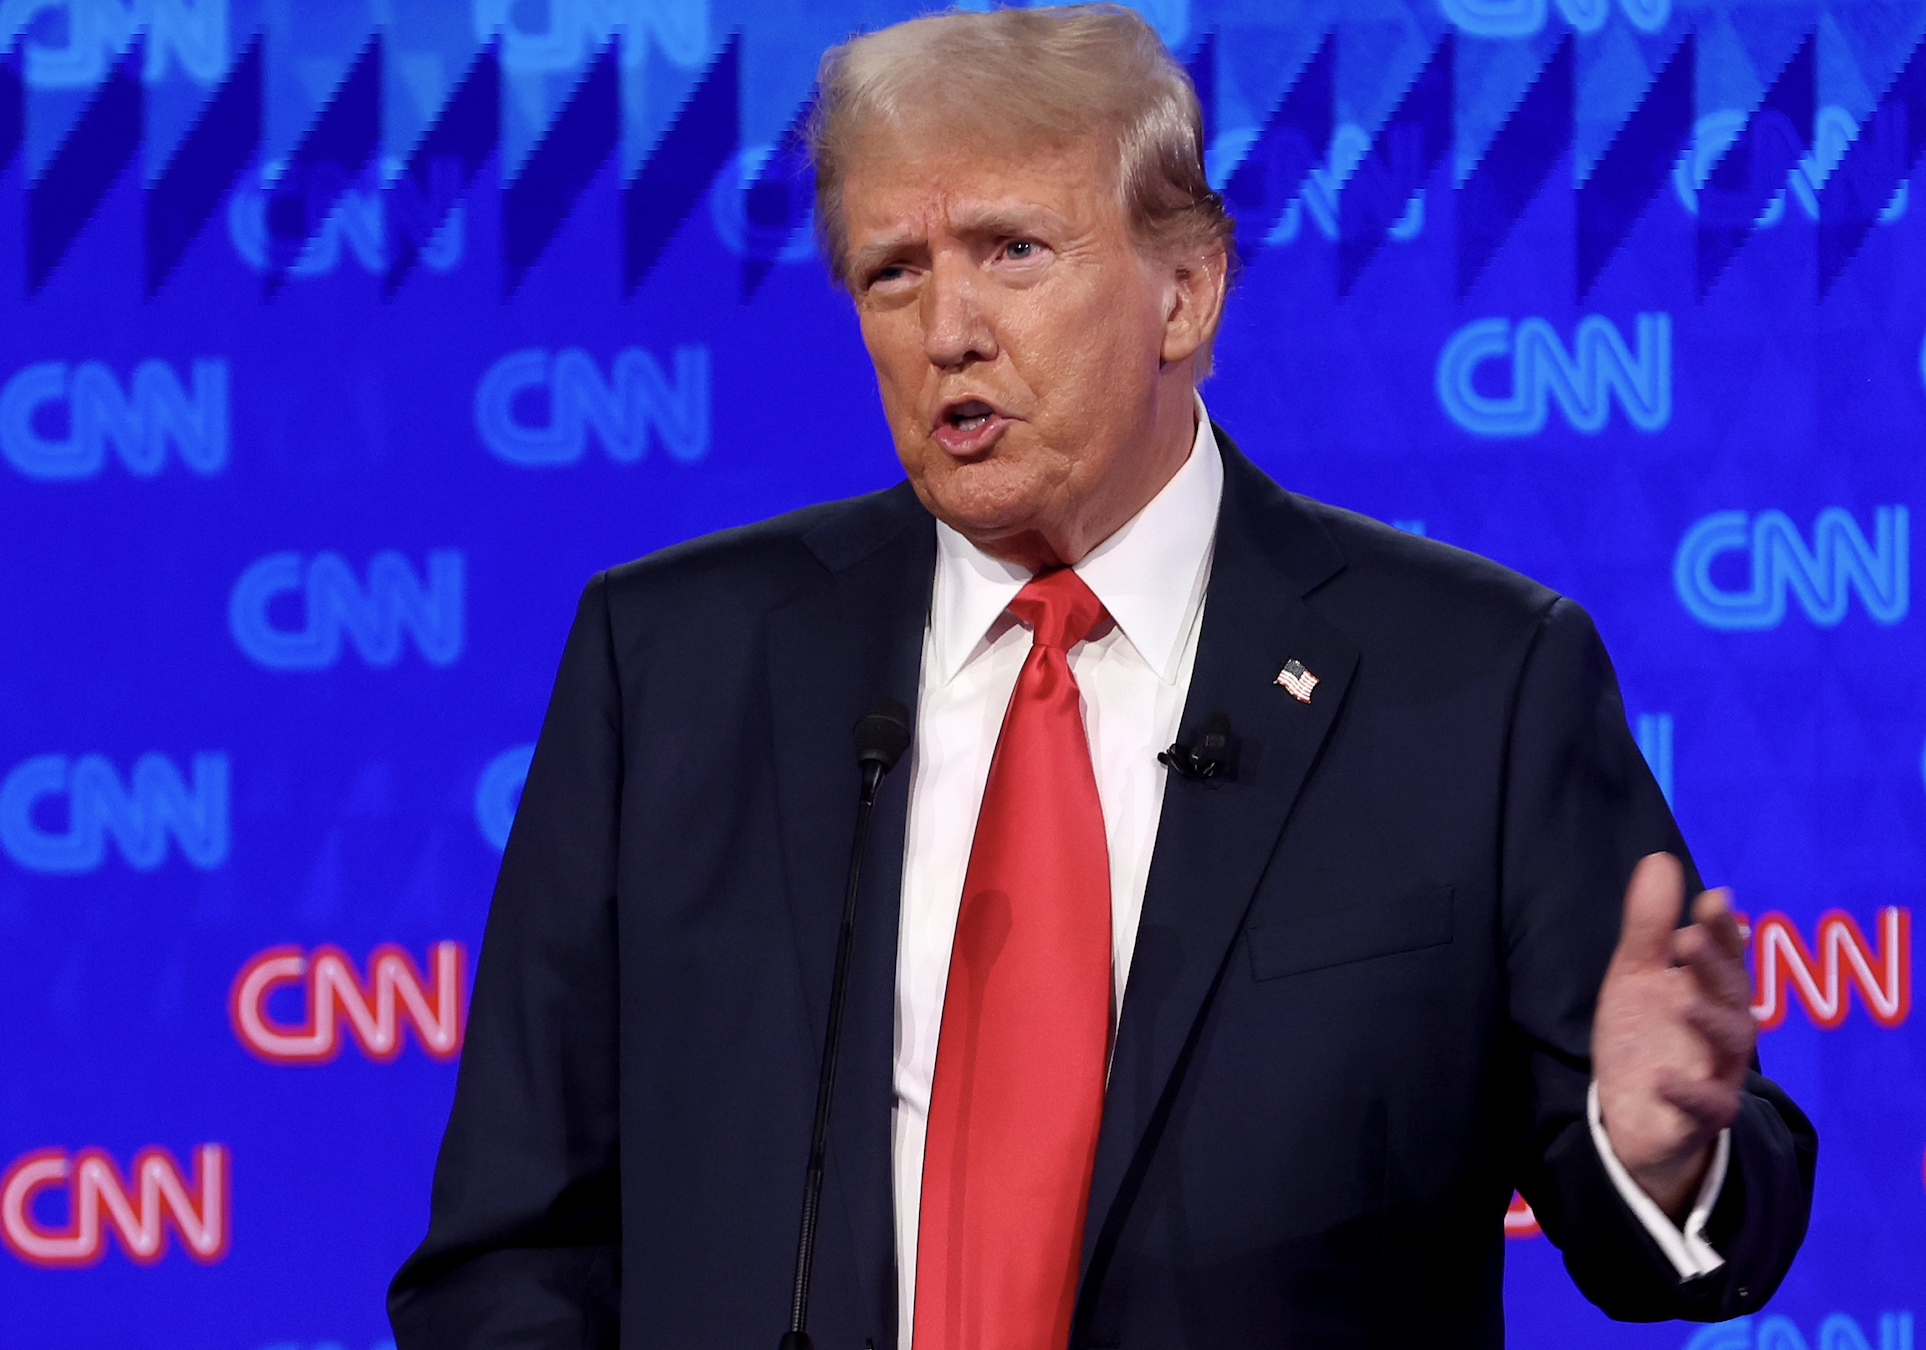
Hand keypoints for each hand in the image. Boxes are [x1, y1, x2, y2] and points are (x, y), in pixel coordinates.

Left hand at [1592, 852, 1754, 1219]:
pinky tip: (1662, 1077)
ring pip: (1732, 1047)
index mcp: (1707, 992)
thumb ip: (1648, 926)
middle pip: (1732, 996)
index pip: (1725, 957)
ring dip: (1711, 1022)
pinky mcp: (1700, 1117)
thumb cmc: (1643, 1037)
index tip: (1713, 900)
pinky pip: (1707, 1107)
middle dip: (1716, 968)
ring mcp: (1715, 1073)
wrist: (1633, 1115)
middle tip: (1690, 939)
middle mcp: (1720, 1030)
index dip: (1723, 931)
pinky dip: (1689, 1092)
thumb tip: (1660, 859)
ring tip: (1683, 1003)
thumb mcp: (1634, 977)